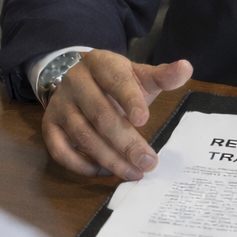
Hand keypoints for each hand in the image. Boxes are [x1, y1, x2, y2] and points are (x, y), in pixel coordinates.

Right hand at [42, 49, 192, 179]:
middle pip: (100, 115)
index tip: (144, 120)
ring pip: (83, 136)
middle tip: (148, 162)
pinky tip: (104, 172)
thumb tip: (186, 68)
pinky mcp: (49, 126)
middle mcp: (75, 82)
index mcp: (100, 64)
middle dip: (126, 142)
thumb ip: (162, 75)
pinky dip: (81, 166)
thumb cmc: (114, 81)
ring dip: (109, 159)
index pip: (115, 81)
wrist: (76, 79)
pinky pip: (60, 150)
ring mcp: (60, 105)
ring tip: (133, 173)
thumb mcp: (137, 74)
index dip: (129, 100)